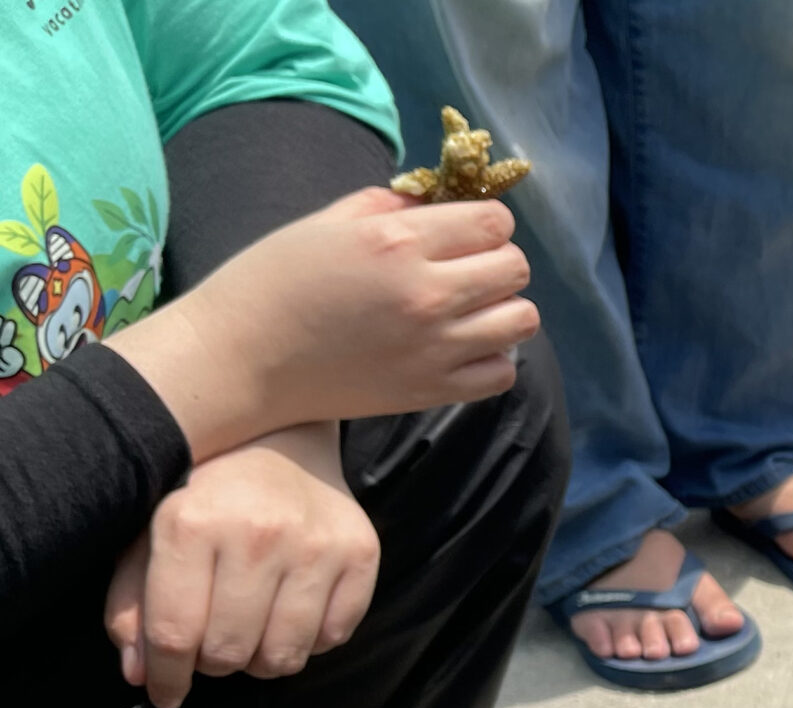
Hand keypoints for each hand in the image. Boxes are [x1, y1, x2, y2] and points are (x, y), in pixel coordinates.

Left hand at [104, 422, 378, 707]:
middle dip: (213, 665)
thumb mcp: (148, 535)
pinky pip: (333, 637)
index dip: (166, 678)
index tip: (165, 695)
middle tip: (211, 648)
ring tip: (250, 636)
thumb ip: (132, 602)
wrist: (281, 436)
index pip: (175, 635)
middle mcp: (258, 533)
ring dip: (260, 661)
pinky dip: (308, 642)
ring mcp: (317, 544)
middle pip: (230, 652)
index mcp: (190, 522)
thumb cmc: (202, 492)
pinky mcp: (362, 551)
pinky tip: (289, 615)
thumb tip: (139, 674)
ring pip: (284, 655)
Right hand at [107, 188, 536, 458]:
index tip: (465, 231)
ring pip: (521, 320)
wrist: (240, 361)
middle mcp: (427, 294)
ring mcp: (434, 347)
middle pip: (515, 268)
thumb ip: (391, 205)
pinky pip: (502, 373)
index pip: (494, 223)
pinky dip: (492, 358)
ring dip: (503, 309)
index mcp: (398, 242)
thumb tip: (439, 200)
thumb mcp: (326, 223)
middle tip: (466, 269)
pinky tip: (462, 348)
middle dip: (496, 261)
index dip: (486, 222)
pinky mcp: (431, 390)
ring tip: (470, 310)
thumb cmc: (273, 281)